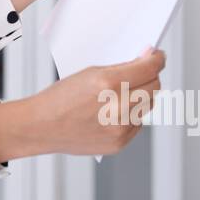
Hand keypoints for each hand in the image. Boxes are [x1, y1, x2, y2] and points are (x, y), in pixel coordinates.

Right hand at [0, 46, 164, 162]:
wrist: (41, 127)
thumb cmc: (60, 98)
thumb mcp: (89, 73)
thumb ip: (120, 68)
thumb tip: (146, 61)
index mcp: (108, 83)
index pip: (149, 68)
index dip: (157, 59)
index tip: (157, 56)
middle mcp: (117, 107)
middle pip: (154, 87)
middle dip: (150, 77)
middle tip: (141, 72)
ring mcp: (120, 128)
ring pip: (147, 106)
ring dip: (141, 96)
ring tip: (121, 94)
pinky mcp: (119, 143)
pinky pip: (137, 124)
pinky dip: (130, 116)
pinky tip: (112, 113)